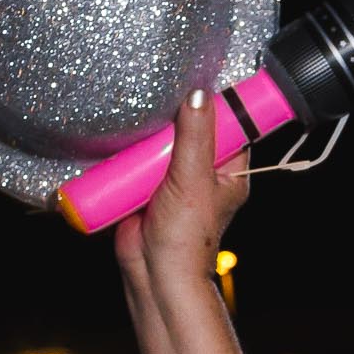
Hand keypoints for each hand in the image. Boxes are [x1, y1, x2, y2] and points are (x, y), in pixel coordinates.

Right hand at [114, 89, 250, 289]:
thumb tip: (198, 95)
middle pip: (191, 128)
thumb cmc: (186, 238)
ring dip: (150, 135)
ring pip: (163, 142)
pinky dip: (131, 152)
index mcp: (229, 169)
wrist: (153, 273)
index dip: (217, 103)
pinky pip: (139, 159)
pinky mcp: (146, 185)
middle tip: (161, 100)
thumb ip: (195, 136)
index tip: (200, 80)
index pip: (230, 124)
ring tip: (140, 119)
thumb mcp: (193, 178)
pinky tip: (123, 138)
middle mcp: (204, 171)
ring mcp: (174, 178)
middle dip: (175, 117)